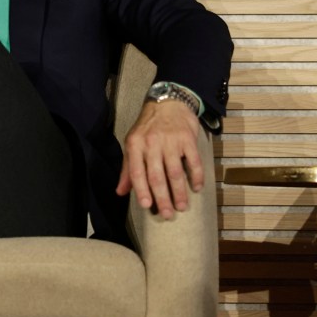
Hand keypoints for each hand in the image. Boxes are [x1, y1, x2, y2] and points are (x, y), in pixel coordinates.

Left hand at [117, 99, 202, 218]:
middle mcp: (152, 143)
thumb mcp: (132, 143)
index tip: (146, 206)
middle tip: (167, 214)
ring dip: (180, 192)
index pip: (136, 172)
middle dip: (162, 198)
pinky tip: (197, 188)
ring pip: (175, 172)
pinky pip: (193, 161)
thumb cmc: (147, 127)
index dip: (141, 190)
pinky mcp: (187, 139)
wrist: (168, 102)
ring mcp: (171, 141)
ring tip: (182, 206)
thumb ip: (127, 169)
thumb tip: (120, 192)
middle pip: (157, 176)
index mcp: (135, 145)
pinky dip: (196, 176)